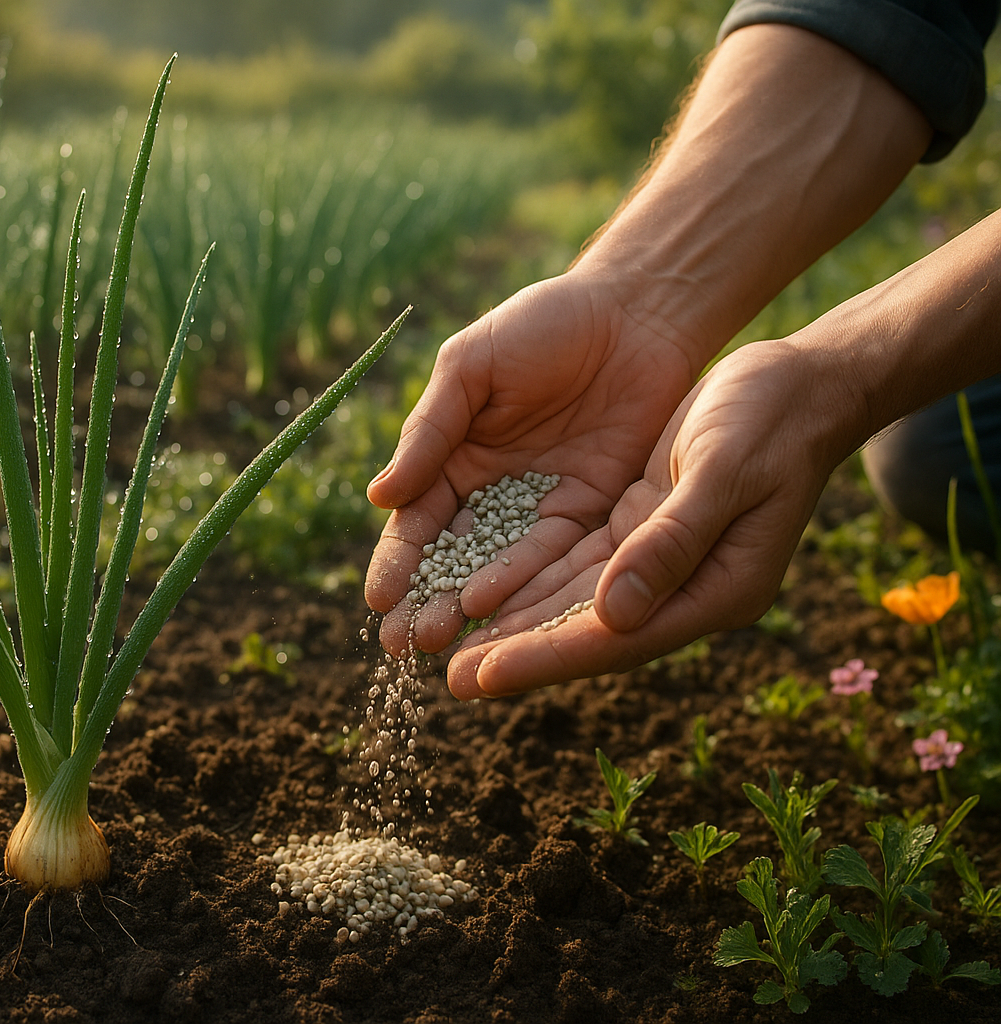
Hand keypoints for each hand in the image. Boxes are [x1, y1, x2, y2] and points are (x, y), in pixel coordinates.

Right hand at [365, 270, 703, 655]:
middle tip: (408, 644)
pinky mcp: (596, 513)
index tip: (380, 601)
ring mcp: (544, 507)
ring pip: (502, 570)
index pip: (416, 522)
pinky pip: (560, 558)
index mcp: (453, 458)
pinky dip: (529, 588)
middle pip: (454, 560)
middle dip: (427, 602)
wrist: (637, 309)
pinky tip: (502, 615)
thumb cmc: (544, 323)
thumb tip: (379, 497)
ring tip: (445, 643)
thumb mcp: (471, 367)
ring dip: (472, 609)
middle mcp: (493, 493)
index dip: (398, 562)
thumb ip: (429, 431)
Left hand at [444, 338, 856, 698]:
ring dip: (518, 625)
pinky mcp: (641, 530)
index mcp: (719, 589)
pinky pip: (578, 566)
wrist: (802, 384)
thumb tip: (615, 614)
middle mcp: (687, 590)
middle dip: (519, 654)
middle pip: (589, 632)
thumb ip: (672, 542)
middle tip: (452, 681)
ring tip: (455, 649)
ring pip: (576, 603)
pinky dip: (535, 581)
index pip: (616, 637)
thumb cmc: (773, 421)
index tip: (483, 675)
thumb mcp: (724, 471)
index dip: (545, 657)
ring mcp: (663, 564)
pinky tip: (487, 592)